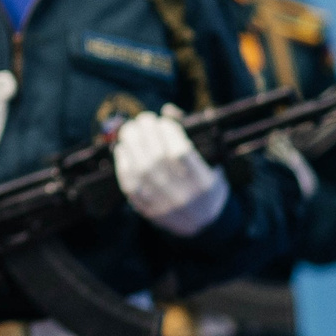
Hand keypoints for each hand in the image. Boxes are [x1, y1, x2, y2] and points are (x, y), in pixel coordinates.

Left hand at [115, 109, 229, 236]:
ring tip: (130, 130)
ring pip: (140, 171)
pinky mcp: (148, 211)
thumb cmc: (209, 184)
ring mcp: (163, 205)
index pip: (180, 153)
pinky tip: (122, 149)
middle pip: (156, 159)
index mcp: (204, 183)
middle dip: (146, 133)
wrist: (205, 224)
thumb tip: (168, 111)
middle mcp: (183, 196)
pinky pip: (129, 186)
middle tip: (143, 119)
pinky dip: (123, 165)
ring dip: (131, 145)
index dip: (168, 132)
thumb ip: (193, 136)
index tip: (163, 121)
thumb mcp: (213, 163)